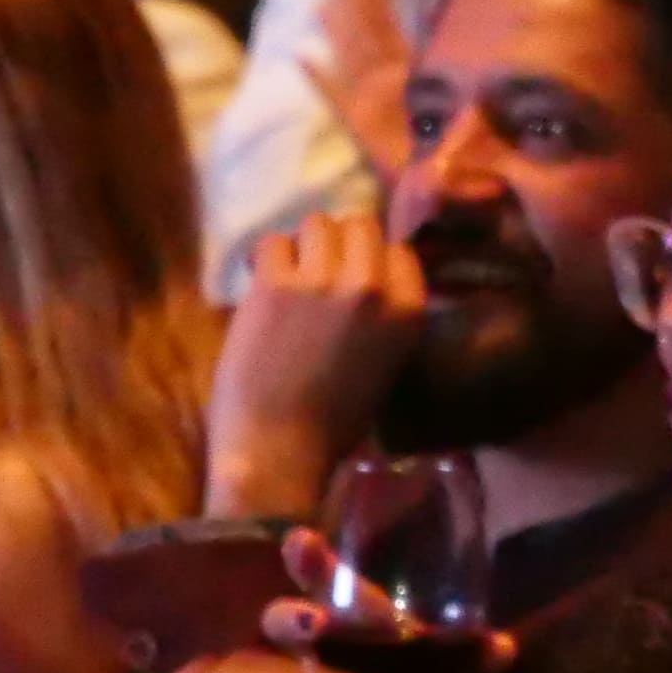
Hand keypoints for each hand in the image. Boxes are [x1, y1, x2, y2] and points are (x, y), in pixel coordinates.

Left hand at [208, 213, 426, 518]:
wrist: (279, 449)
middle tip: (318, 273)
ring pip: (317, 224)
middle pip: (359, 225)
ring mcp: (323, 281)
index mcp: (408, 311)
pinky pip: (273, 243)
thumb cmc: (334, 421)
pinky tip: (263, 290)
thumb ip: (383, 314)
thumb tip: (363, 272)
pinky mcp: (276, 284)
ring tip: (290, 281)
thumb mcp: (386, 362)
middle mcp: (373, 287)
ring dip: (302, 248)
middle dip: (338, 244)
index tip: (354, 278)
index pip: (398, 250)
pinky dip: (267, 262)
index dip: (373, 260)